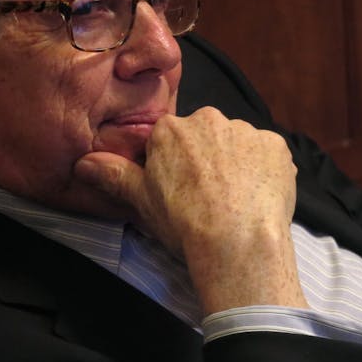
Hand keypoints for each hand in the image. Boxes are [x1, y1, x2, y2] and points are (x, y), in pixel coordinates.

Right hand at [74, 107, 306, 312]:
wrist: (237, 241)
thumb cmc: (186, 223)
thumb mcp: (141, 201)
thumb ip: (113, 175)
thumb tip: (83, 163)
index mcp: (171, 130)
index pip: (169, 140)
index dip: (174, 166)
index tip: (180, 189)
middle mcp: (209, 120)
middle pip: (205, 137)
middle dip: (207, 160)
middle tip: (209, 197)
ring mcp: (246, 131)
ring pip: (238, 145)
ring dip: (237, 165)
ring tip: (236, 200)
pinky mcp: (277, 146)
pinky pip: (268, 154)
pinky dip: (264, 171)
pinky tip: (258, 197)